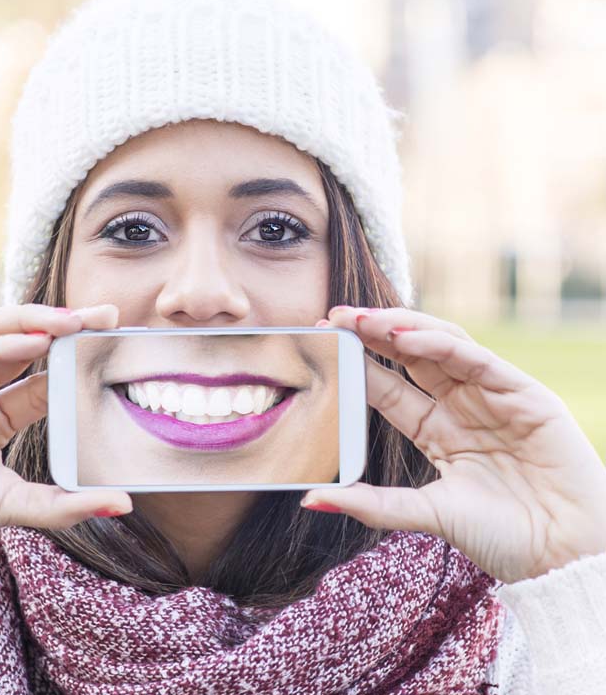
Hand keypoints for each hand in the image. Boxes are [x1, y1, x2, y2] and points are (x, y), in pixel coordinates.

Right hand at [0, 303, 131, 615]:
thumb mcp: (12, 505)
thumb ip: (64, 503)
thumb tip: (122, 503)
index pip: (39, 373)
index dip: (75, 355)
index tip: (113, 340)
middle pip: (18, 341)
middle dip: (61, 324)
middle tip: (105, 315)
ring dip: (31, 321)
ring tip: (73, 320)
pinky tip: (34, 341)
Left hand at [303, 306, 605, 583]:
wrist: (564, 559)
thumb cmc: (500, 538)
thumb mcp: (425, 514)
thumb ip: (373, 504)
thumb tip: (312, 500)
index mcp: (436, 430)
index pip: (387, 385)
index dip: (356, 362)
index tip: (321, 343)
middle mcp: (461, 406)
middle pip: (410, 356)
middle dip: (373, 332)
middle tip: (333, 317)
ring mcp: (492, 396)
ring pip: (441, 345)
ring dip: (401, 327)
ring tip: (362, 319)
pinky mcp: (523, 394)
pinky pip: (477, 359)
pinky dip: (441, 344)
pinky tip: (407, 337)